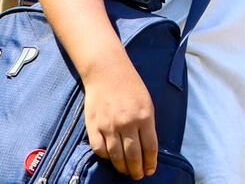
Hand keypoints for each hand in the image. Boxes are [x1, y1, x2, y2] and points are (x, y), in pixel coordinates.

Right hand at [84, 56, 156, 178]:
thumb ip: (147, 124)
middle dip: (137, 169)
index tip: (151, 170)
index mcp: (144, 116)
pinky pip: (99, 149)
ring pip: (116, 155)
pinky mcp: (93, 126)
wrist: (107, 72)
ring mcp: (108, 126)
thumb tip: (147, 146)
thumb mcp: (147, 103)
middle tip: (138, 176)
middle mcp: (127, 123)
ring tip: (126, 172)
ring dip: (122, 167)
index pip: (150, 147)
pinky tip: (111, 159)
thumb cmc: (131, 86)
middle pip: (133, 155)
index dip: (151, 162)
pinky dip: (105, 157)